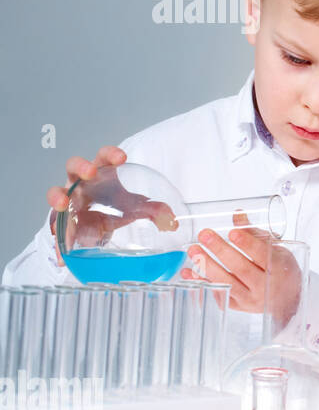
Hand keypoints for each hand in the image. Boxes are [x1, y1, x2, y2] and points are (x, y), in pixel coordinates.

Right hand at [46, 146, 177, 263]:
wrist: (96, 226)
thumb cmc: (113, 206)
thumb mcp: (133, 206)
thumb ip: (153, 210)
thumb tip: (171, 222)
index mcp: (99, 174)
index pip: (103, 157)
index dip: (110, 154)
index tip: (122, 158)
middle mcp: (80, 183)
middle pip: (74, 167)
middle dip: (81, 167)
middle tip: (90, 172)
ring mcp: (67, 200)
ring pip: (56, 193)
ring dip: (58, 197)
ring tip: (64, 204)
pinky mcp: (61, 221)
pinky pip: (56, 230)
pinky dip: (58, 243)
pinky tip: (62, 255)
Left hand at [180, 213, 299, 323]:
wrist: (288, 300)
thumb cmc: (281, 271)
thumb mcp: (276, 250)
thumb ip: (255, 234)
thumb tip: (237, 214)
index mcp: (279, 269)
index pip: (263, 256)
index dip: (248, 244)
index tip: (233, 232)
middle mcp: (265, 287)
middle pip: (241, 269)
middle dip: (221, 250)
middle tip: (205, 235)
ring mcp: (250, 299)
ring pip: (227, 283)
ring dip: (207, 266)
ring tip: (193, 250)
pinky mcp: (238, 307)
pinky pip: (218, 294)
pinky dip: (202, 282)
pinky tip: (189, 271)